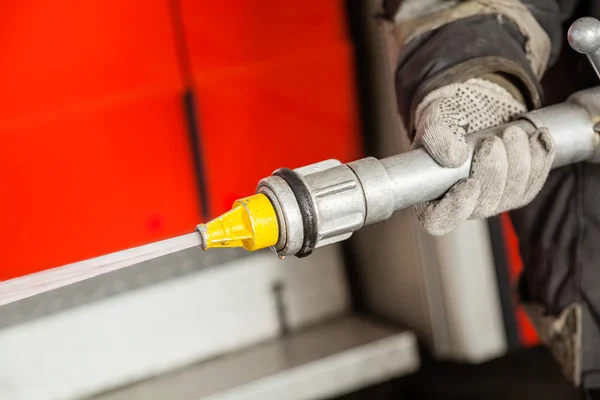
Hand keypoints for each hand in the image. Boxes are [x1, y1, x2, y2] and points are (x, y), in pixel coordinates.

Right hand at [412, 78, 555, 235]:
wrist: (474, 109)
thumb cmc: (448, 120)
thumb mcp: (435, 119)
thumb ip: (437, 136)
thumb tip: (455, 158)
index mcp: (431, 196)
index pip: (438, 220)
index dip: (455, 209)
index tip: (469, 184)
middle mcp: (461, 205)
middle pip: (483, 207)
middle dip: (493, 173)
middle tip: (492, 141)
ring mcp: (491, 201)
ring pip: (511, 196)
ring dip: (518, 163)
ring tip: (512, 132)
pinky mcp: (516, 191)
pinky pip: (532, 185)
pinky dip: (540, 159)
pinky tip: (539, 136)